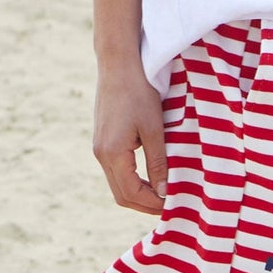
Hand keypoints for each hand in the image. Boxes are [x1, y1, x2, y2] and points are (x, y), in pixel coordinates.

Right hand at [93, 65, 168, 214]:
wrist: (118, 65)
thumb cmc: (139, 93)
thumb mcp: (154, 129)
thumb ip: (158, 163)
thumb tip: (164, 192)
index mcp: (112, 153)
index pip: (131, 193)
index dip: (152, 204)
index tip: (173, 206)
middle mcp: (101, 155)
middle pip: (121, 194)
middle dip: (145, 205)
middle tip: (170, 206)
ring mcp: (99, 148)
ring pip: (117, 184)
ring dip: (139, 194)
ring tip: (163, 195)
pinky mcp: (102, 141)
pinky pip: (116, 171)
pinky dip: (133, 180)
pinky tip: (150, 177)